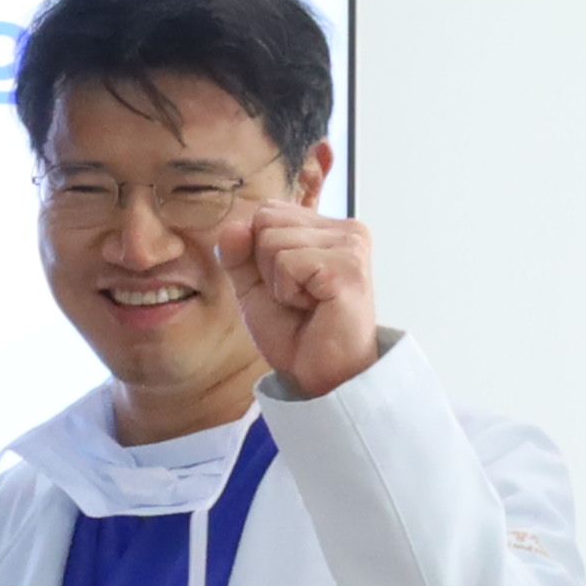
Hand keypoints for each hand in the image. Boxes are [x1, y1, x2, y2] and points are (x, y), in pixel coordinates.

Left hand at [229, 206, 386, 397]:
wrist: (318, 374)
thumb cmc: (296, 332)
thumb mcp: (253, 286)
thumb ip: (238, 253)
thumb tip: (233, 226)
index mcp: (328, 227)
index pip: (267, 211)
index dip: (258, 254)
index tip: (287, 284)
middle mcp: (346, 229)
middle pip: (266, 219)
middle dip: (265, 266)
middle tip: (297, 297)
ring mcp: (351, 245)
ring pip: (271, 240)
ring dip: (277, 282)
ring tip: (306, 303)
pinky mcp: (348, 265)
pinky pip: (286, 262)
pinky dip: (286, 292)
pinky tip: (313, 306)